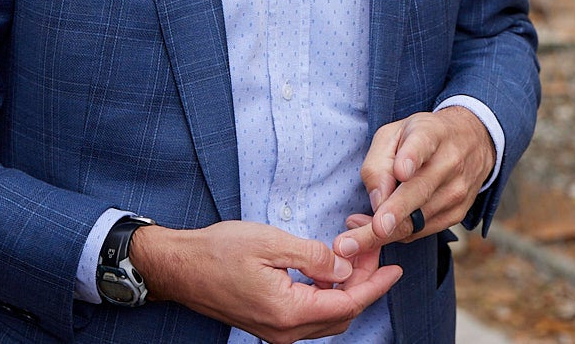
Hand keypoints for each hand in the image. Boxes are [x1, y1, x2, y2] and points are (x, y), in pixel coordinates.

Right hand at [129, 221, 401, 343]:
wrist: (179, 268)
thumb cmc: (219, 251)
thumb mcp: (272, 243)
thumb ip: (314, 257)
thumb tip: (345, 269)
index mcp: (288, 312)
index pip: (347, 303)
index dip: (375, 285)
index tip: (395, 268)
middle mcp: (284, 331)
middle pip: (342, 313)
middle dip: (363, 283)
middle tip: (372, 249)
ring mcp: (276, 331)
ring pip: (327, 317)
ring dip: (346, 289)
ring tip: (354, 255)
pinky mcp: (269, 324)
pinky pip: (310, 316)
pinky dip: (327, 294)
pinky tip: (329, 269)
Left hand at [336, 107, 495, 259]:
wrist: (470, 143)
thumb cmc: (420, 138)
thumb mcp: (393, 135)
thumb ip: (378, 163)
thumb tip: (377, 201)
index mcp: (431, 133)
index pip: (422, 144)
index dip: (411, 157)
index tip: (401, 171)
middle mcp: (450, 161)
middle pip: (419, 190)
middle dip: (396, 211)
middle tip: (375, 228)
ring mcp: (457, 190)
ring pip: (418, 219)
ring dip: (384, 233)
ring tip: (352, 238)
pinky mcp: (458, 213)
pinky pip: (421, 231)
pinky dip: (397, 235)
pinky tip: (378, 229)